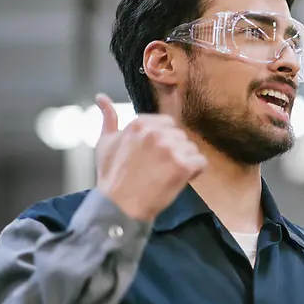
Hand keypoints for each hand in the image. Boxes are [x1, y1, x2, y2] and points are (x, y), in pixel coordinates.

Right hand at [93, 94, 206, 221]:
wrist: (119, 206)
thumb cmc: (112, 177)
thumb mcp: (105, 143)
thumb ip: (108, 118)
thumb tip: (101, 97)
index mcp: (139, 124)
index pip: (168, 124)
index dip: (165, 141)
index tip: (154, 156)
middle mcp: (156, 133)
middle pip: (181, 136)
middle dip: (175, 152)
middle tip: (159, 169)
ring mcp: (171, 149)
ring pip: (192, 149)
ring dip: (184, 162)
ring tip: (166, 175)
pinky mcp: (183, 166)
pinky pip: (201, 163)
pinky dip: (195, 172)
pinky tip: (179, 180)